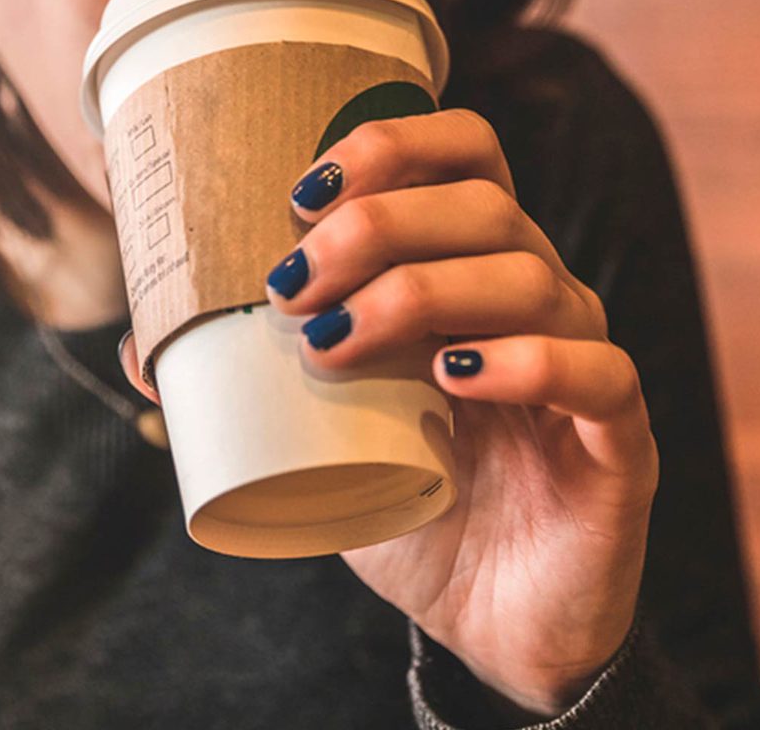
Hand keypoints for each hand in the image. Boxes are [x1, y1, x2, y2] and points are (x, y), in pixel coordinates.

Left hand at [121, 108, 659, 716]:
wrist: (483, 614)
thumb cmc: (401, 494)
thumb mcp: (315, 423)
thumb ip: (244, 376)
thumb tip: (141, 349)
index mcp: (470, 265)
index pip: (465, 151)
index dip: (391, 144)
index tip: (301, 192)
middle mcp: (534, 293)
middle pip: (483, 205)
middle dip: (377, 226)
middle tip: (292, 284)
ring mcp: (582, 358)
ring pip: (529, 278)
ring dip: (418, 294)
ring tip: (333, 346)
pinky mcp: (618, 440)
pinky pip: (597, 371)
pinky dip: (523, 362)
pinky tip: (452, 379)